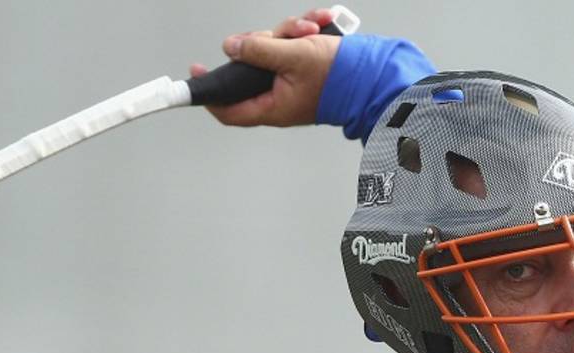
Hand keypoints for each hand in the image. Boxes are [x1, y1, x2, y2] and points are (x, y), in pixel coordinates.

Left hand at [189, 8, 341, 126]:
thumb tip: (231, 47)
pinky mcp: (304, 69)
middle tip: (279, 34)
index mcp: (272, 106)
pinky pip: (293, 46)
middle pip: (251, 67)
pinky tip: (318, 23)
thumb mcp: (293, 56)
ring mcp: (291, 83)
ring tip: (310, 27)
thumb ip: (259, 50)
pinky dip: (304, 32)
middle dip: (262, 42)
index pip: (229, 109)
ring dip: (289, 32)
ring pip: (273, 51)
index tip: (197, 73)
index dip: (210, 93)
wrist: (376, 76)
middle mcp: (279, 97)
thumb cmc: (340, 76)